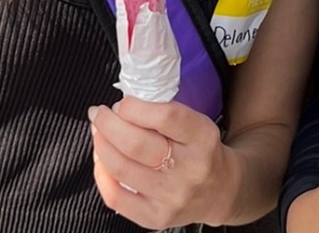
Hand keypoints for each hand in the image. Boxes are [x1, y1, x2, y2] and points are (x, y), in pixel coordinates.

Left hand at [89, 96, 235, 228]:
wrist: (219, 190)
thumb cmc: (201, 152)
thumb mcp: (196, 123)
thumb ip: (162, 113)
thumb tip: (121, 108)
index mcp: (202, 138)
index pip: (165, 117)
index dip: (134, 107)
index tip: (123, 102)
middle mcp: (189, 169)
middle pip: (136, 145)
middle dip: (108, 124)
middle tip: (100, 114)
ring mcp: (172, 197)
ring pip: (121, 169)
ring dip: (101, 145)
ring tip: (99, 133)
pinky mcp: (156, 217)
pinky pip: (115, 197)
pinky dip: (101, 175)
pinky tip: (102, 161)